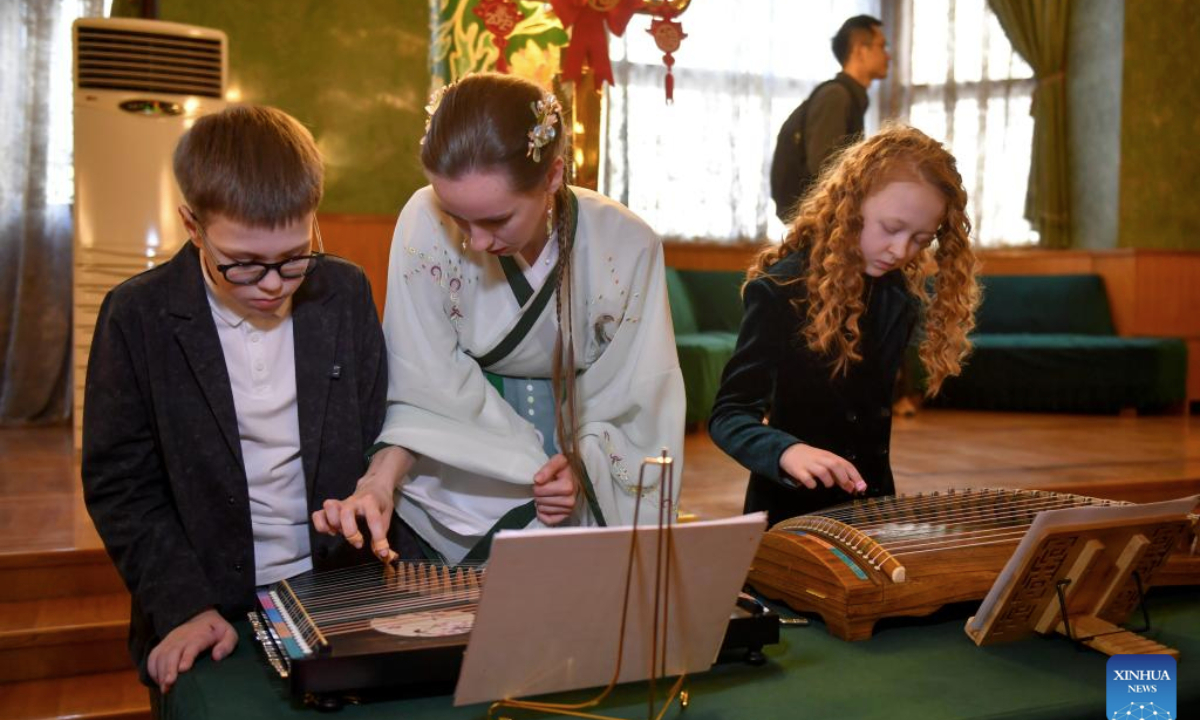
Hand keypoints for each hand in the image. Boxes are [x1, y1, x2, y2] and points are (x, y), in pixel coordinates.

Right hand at [147, 608, 236, 693]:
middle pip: (173, 652)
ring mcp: (170, 641)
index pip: (192, 645)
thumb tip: (217, 656)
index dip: (187, 657)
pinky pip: (153, 657)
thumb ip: (227, 644)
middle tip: (169, 683)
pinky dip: (153, 670)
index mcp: (200, 634)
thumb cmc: (216, 630)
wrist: (199, 617)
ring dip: (161, 672)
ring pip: (161, 655)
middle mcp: (182, 638)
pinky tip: (159, 682)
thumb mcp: (228, 633)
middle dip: (169, 668)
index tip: (183, 669)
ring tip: (164, 688)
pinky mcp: (162, 646)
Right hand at [313, 445, 413, 560]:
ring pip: (329, 508)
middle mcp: (354, 501)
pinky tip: (331, 531)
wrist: (373, 486)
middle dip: (351, 532)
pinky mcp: (331, 509)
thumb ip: (383, 534)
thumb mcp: (386, 516)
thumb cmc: (380, 503)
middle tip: (359, 543)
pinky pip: (318, 514)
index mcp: (371, 501)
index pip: (374, 520)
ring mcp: (341, 504)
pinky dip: (321, 525)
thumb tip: (382, 554)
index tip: (382, 552)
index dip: (379, 539)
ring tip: (341, 532)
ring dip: (334, 524)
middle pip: (346, 513)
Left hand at [532, 454, 578, 525]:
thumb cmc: (566, 469)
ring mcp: (569, 509)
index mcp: (567, 486)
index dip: (537, 485)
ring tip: (548, 495)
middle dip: (539, 494)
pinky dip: (543, 515)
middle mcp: (570, 500)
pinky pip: (549, 521)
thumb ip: (547, 468)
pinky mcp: (567, 516)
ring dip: (541, 503)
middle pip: (540, 501)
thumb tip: (537, 480)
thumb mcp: (558, 461)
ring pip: (542, 510)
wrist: (577, 476)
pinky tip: (545, 506)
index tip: (544, 480)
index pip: (539, 490)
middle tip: (545, 488)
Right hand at [779, 444, 866, 493]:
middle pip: (835, 465)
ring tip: (827, 484)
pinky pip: (807, 479)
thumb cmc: (811, 459)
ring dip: (828, 481)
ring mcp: (809, 464)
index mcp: (830, 456)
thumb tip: (853, 486)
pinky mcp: (798, 470)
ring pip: (822, 472)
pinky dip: (812, 484)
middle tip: (846, 487)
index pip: (846, 465)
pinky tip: (812, 484)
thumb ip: (839, 474)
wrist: (789, 451)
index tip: (862, 487)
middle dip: (843, 478)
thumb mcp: (826, 463)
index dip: (856, 476)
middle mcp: (821, 459)